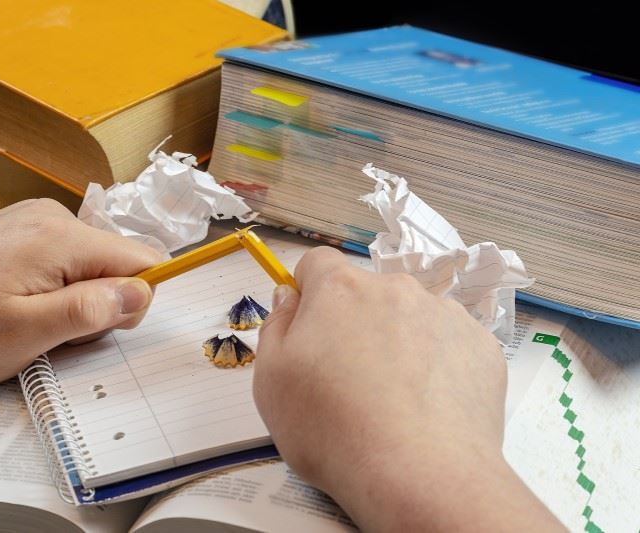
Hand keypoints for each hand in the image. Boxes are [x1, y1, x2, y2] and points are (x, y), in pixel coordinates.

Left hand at [0, 199, 161, 387]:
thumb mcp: (26, 334)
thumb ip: (90, 310)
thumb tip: (143, 292)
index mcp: (60, 237)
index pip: (141, 259)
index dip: (136, 300)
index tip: (102, 328)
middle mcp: (52, 216)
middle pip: (116, 262)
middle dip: (99, 304)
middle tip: (52, 331)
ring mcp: (34, 219)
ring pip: (91, 264)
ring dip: (76, 299)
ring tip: (30, 320)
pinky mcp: (21, 229)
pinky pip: (66, 259)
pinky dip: (56, 287)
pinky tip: (21, 304)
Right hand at [254, 247, 561, 530]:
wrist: (419, 475)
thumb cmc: (334, 429)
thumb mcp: (271, 380)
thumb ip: (276, 326)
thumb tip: (290, 300)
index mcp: (341, 289)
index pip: (318, 264)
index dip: (308, 293)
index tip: (308, 328)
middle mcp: (396, 289)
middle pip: (366, 293)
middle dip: (354, 324)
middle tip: (346, 378)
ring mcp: (445, 314)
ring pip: (410, 318)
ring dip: (398, 343)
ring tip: (391, 400)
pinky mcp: (481, 346)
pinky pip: (448, 344)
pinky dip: (436, 366)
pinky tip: (424, 407)